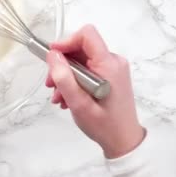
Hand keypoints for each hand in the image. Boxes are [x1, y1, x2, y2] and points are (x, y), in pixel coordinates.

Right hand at [45, 25, 144, 158]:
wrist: (124, 141)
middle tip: (51, 84)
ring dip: (66, 75)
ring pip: (81, 59)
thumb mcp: (79, 104)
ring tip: (58, 96)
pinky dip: (75, 80)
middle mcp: (113, 62)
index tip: (52, 57)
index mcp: (109, 65)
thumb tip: (52, 55)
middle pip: (81, 48)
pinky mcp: (110, 75)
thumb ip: (64, 78)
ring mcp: (113, 68)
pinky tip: (68, 97)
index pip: (87, 35)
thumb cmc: (105, 126)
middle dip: (62, 64)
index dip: (66, 42)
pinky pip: (87, 69)